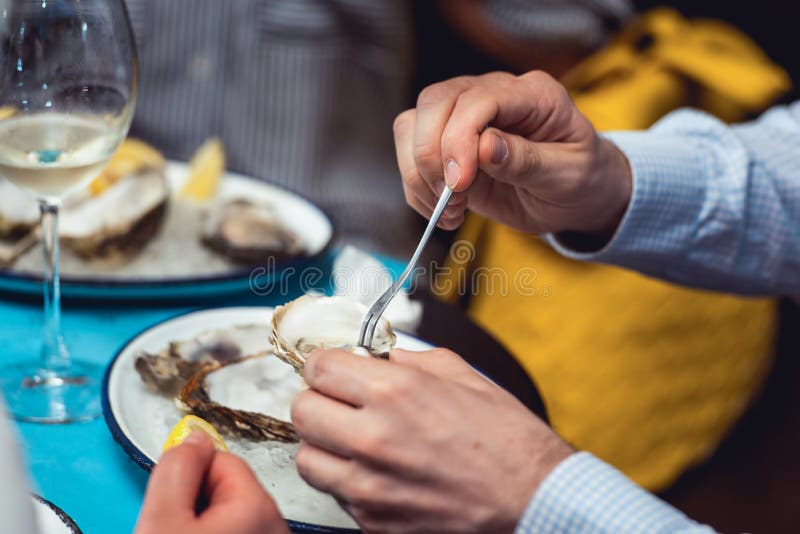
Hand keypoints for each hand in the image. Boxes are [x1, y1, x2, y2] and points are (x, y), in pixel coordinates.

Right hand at [135, 432, 288, 533]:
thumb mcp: (162, 521)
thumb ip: (176, 469)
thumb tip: (193, 436)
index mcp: (257, 506)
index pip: (221, 458)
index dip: (188, 477)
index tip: (173, 505)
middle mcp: (275, 523)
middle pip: (228, 486)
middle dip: (198, 503)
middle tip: (177, 530)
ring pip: (230, 513)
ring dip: (205, 522)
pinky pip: (238, 530)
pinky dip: (218, 533)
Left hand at [291, 349, 572, 533]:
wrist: (533, 501)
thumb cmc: (507, 441)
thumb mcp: (463, 377)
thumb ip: (412, 360)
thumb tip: (381, 358)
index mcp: (395, 392)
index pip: (319, 367)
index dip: (324, 364)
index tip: (332, 369)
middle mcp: (373, 438)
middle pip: (302, 410)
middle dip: (318, 400)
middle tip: (338, 402)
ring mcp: (368, 485)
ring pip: (306, 457)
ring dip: (323, 444)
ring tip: (350, 440)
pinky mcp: (372, 520)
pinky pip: (334, 493)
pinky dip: (345, 480)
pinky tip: (374, 471)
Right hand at [393, 70, 631, 236]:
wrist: (575, 195)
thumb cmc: (579, 180)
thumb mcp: (568, 176)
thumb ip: (527, 160)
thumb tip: (485, 146)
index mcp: (532, 93)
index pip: (478, 99)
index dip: (459, 139)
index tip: (461, 184)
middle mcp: (493, 95)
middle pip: (435, 102)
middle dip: (431, 155)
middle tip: (452, 198)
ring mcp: (465, 116)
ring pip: (412, 124)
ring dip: (419, 173)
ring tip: (451, 210)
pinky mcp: (447, 143)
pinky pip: (410, 154)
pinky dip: (417, 188)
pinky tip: (445, 211)